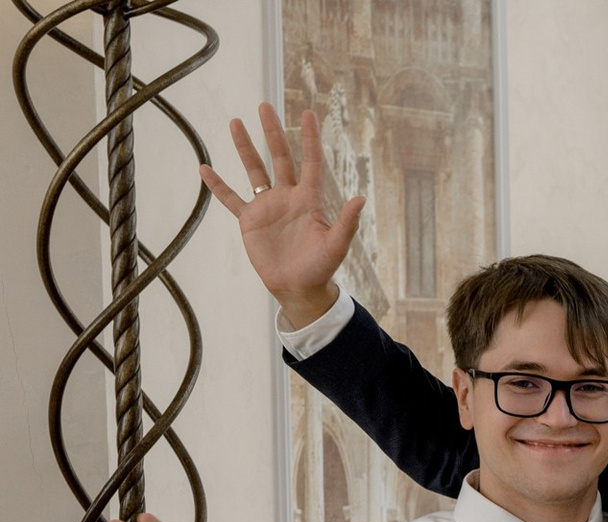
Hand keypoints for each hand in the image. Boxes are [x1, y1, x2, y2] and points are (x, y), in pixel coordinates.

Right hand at [200, 103, 364, 328]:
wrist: (299, 288)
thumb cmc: (321, 268)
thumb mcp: (336, 246)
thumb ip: (346, 223)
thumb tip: (361, 199)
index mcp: (309, 200)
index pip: (310, 162)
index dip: (309, 139)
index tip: (307, 113)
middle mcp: (287, 197)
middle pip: (279, 157)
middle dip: (272, 132)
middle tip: (265, 106)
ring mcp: (267, 207)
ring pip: (254, 170)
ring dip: (244, 147)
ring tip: (235, 122)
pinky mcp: (250, 221)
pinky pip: (230, 198)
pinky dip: (217, 185)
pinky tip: (204, 168)